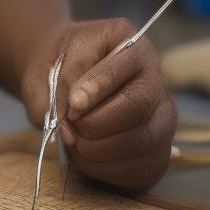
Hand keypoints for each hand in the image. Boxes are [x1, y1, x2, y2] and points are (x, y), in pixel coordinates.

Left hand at [19, 19, 176, 190]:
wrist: (60, 78)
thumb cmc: (56, 69)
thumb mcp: (46, 66)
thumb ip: (54, 92)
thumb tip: (69, 128)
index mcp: (129, 41)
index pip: (124, 64)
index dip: (98, 87)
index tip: (74, 103)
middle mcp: (155, 76)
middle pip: (137, 105)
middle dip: (96, 122)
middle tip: (68, 124)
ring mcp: (163, 114)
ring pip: (143, 139)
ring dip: (99, 148)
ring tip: (73, 139)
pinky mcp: (160, 148)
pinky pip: (143, 167)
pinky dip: (107, 168)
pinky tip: (84, 156)